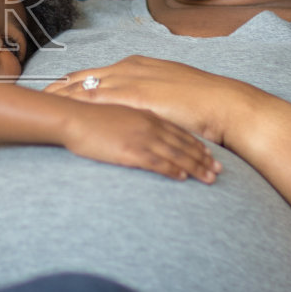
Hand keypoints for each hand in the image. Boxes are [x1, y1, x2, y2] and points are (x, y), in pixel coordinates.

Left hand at [45, 55, 253, 146]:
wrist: (224, 104)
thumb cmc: (202, 102)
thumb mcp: (169, 91)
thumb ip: (151, 95)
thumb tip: (142, 104)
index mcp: (137, 65)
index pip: (96, 73)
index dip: (74, 81)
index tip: (55, 88)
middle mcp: (129, 69)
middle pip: (83, 77)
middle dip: (59, 87)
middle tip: (36, 96)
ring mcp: (131, 81)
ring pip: (84, 87)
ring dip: (61, 97)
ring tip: (39, 105)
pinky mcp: (134, 97)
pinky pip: (97, 101)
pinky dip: (77, 105)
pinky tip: (61, 113)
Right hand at [59, 101, 220, 182]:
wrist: (71, 117)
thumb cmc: (87, 117)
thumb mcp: (115, 113)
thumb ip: (131, 121)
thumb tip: (138, 132)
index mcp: (146, 114)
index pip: (178, 130)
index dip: (195, 143)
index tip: (209, 154)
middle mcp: (149, 124)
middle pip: (183, 143)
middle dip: (203, 157)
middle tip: (219, 170)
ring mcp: (142, 137)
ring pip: (177, 154)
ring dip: (196, 167)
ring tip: (210, 178)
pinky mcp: (132, 151)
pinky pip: (159, 163)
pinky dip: (174, 170)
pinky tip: (184, 178)